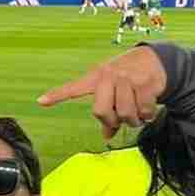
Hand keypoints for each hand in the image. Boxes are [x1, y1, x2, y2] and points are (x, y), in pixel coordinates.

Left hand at [37, 45, 166, 139]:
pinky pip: (144, 110)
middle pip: (100, 111)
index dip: (57, 95)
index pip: (73, 88)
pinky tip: (148, 109)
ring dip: (133, 119)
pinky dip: (147, 114)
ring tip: (137, 113)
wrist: (153, 59)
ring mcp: (127, 79)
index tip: (41, 101)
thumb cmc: (127, 78)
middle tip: (119, 119)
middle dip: (111, 120)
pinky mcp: (145, 83)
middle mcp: (108, 76)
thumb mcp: (112, 90)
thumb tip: (106, 136)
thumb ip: (107, 111)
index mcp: (95, 78)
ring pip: (124, 113)